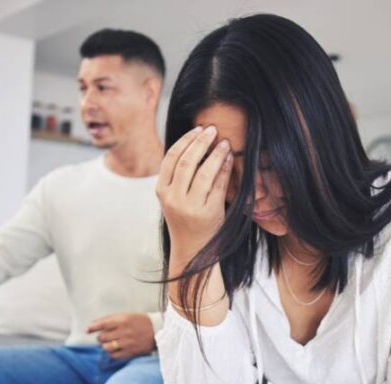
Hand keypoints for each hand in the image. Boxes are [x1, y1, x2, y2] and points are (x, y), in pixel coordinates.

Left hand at [86, 312, 155, 359]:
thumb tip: (93, 324)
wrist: (157, 330)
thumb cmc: (140, 322)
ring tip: (110, 343)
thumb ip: (110, 319)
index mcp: (122, 320)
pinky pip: (114, 355)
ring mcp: (127, 343)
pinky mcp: (130, 352)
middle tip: (105, 336)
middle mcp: (124, 332)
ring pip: (107, 347)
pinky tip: (115, 349)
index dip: (92, 327)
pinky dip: (111, 353)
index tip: (87, 330)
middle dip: (101, 337)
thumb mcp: (126, 315)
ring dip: (105, 346)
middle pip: (102, 337)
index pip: (102, 324)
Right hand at [155, 125, 233, 256]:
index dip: (185, 140)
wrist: (192, 249)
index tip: (198, 129)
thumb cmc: (184, 217)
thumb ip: (178, 174)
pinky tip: (229, 158)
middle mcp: (173, 198)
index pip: (171, 158)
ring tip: (224, 142)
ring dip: (216, 154)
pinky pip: (218, 185)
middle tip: (212, 129)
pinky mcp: (209, 213)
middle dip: (201, 142)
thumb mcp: (173, 196)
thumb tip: (194, 141)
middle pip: (187, 162)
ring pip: (204, 172)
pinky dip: (225, 169)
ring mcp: (191, 207)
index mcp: (161, 191)